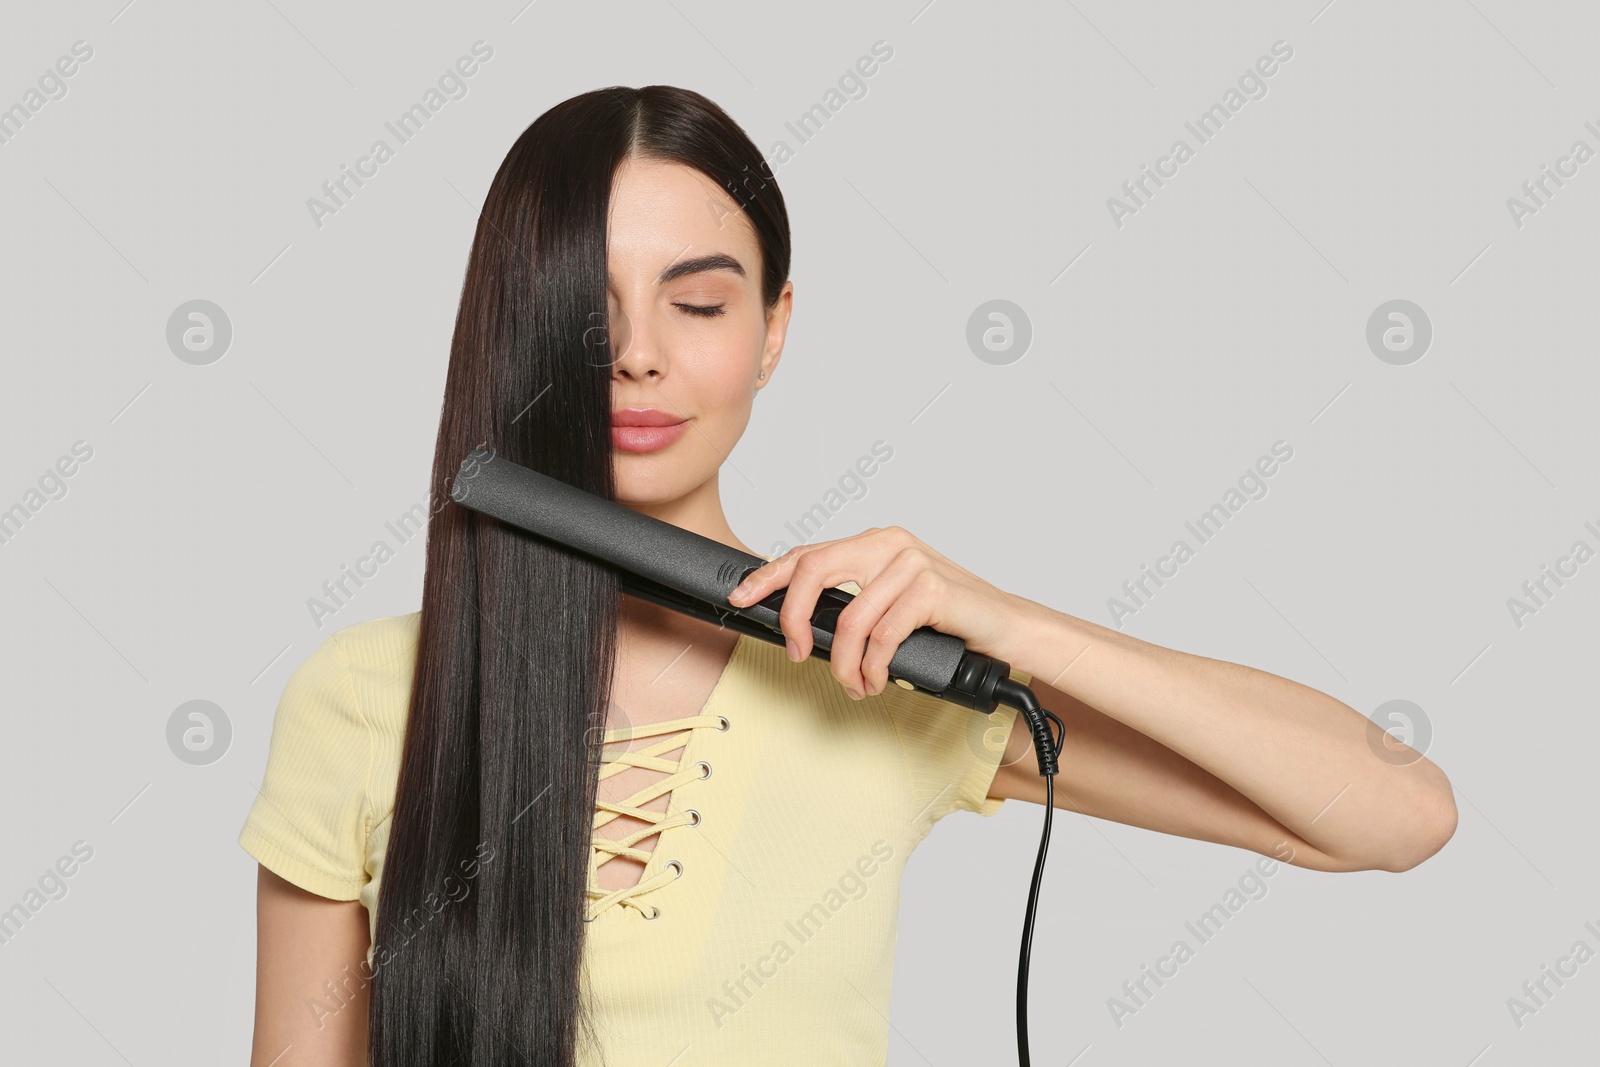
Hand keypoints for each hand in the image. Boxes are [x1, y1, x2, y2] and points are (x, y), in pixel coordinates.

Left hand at [725, 528, 1021, 699]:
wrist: (1005, 626)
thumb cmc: (947, 619)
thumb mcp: (892, 603)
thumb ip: (854, 601)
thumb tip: (802, 625)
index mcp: (874, 543)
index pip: (808, 553)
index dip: (767, 575)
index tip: (742, 597)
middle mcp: (889, 544)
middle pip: (814, 571)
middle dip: (793, 618)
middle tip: (797, 654)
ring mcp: (911, 563)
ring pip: (849, 619)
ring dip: (844, 663)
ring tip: (855, 683)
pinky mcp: (931, 589)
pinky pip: (882, 636)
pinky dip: (875, 666)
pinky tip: (878, 679)